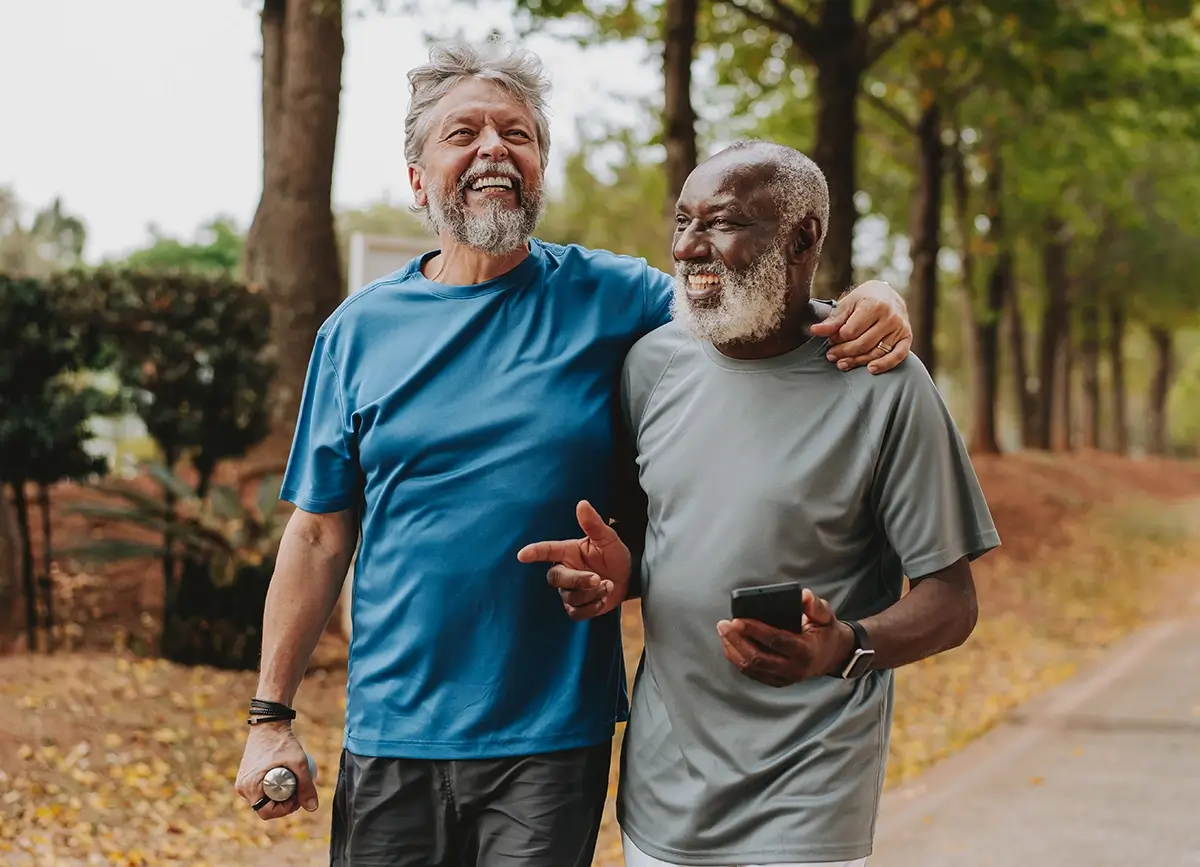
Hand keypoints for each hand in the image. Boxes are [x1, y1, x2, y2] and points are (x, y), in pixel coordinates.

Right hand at [234, 722, 318, 820]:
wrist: (269, 724)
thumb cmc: (282, 742)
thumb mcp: (298, 763)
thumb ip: (306, 786)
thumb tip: (312, 808)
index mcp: (250, 788)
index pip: (267, 812)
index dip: (285, 810)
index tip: (298, 798)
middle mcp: (242, 788)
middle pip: (265, 807)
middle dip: (283, 803)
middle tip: (298, 790)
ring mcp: (243, 782)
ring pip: (263, 799)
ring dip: (278, 796)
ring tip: (293, 783)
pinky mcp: (246, 776)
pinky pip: (259, 789)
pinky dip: (272, 788)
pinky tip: (286, 779)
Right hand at [517, 500, 631, 620]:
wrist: (628, 577)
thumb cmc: (614, 554)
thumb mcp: (608, 538)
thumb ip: (593, 524)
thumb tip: (582, 504)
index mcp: (568, 551)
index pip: (547, 550)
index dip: (534, 552)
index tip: (522, 555)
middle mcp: (565, 570)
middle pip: (556, 578)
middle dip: (577, 580)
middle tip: (598, 578)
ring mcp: (569, 590)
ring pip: (569, 597)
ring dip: (591, 593)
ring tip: (609, 585)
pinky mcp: (576, 607)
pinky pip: (576, 613)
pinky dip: (592, 607)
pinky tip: (604, 599)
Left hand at [716, 589, 855, 686]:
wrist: (832, 656)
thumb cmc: (825, 632)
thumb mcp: (826, 616)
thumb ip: (815, 606)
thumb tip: (803, 596)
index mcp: (806, 651)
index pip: (776, 641)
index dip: (755, 630)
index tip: (738, 619)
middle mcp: (794, 668)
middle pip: (758, 657)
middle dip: (738, 640)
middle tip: (725, 624)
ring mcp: (784, 678)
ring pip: (751, 667)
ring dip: (733, 649)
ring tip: (723, 631)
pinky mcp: (776, 681)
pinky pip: (751, 672)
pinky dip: (737, 659)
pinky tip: (729, 644)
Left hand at [810, 280, 911, 373]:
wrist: (888, 294)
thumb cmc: (865, 299)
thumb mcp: (848, 304)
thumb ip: (833, 320)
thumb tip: (814, 331)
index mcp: (874, 305)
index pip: (850, 331)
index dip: (837, 338)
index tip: (831, 340)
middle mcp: (890, 317)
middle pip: (862, 344)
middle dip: (844, 352)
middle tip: (831, 356)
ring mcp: (900, 328)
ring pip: (876, 352)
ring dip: (858, 361)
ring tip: (842, 364)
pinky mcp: (907, 338)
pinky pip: (897, 356)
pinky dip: (885, 365)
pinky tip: (870, 369)